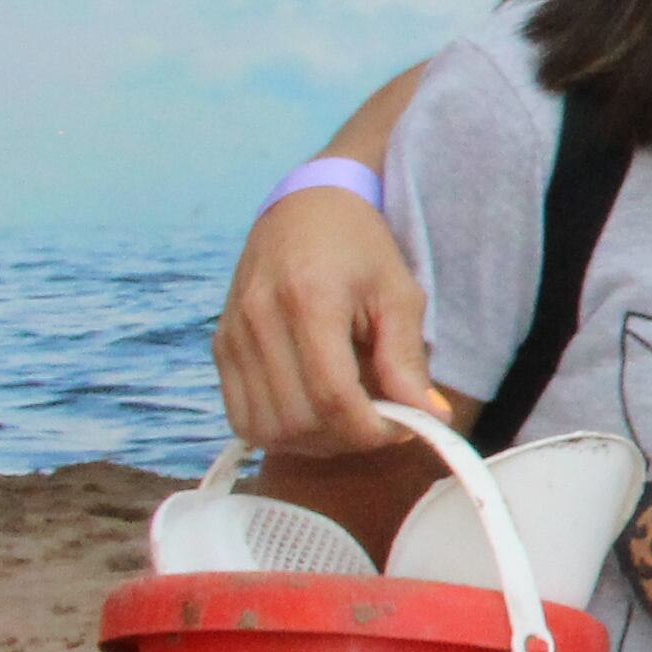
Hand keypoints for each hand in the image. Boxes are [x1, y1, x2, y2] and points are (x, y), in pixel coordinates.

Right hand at [215, 188, 433, 454]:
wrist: (304, 210)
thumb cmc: (360, 248)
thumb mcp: (399, 294)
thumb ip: (408, 359)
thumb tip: (430, 417)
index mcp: (308, 301)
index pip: (334, 398)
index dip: (374, 430)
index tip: (407, 426)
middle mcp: (259, 321)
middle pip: (299, 421)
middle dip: (348, 438)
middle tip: (382, 421)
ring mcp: (233, 337)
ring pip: (266, 429)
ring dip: (314, 441)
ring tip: (349, 416)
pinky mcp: (221, 349)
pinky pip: (242, 418)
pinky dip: (282, 431)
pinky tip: (315, 412)